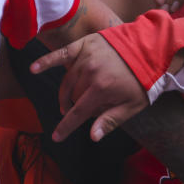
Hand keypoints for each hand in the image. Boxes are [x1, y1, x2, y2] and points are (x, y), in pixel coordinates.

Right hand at [31, 33, 149, 141]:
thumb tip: (92, 137)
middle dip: (78, 105)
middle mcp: (90, 72)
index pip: (78, 113)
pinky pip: (61, 54)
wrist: (151, 50)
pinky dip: (46, 62)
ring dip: (70, 91)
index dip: (66, 127)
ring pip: (68, 81)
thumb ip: (110, 120)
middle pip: (73, 96)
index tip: (56, 137)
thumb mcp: (132, 106)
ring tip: (77, 96)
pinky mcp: (83, 45)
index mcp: (101, 89)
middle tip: (85, 108)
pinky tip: (33, 69)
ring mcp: (85, 57)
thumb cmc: (142, 80)